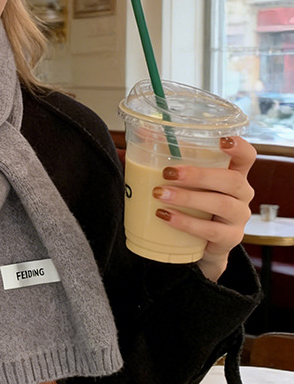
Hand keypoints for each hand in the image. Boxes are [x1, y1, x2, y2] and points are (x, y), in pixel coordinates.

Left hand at [152, 136, 255, 280]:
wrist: (199, 245)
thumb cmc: (191, 204)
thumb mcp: (185, 183)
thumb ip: (166, 160)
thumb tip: (136, 138)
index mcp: (234, 174)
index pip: (246, 157)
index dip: (239, 147)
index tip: (221, 140)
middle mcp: (242, 194)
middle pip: (231, 180)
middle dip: (199, 175)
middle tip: (167, 172)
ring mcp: (239, 218)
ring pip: (222, 204)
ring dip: (188, 197)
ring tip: (159, 194)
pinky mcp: (230, 238)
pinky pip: (211, 230)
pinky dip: (186, 222)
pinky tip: (166, 216)